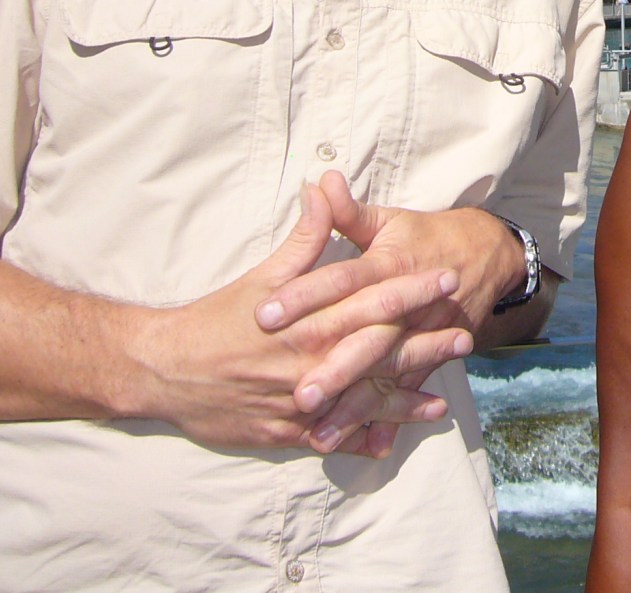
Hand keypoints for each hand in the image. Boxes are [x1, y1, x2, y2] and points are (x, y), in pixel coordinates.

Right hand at [131, 181, 472, 450]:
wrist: (165, 369)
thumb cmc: (216, 318)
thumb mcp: (264, 274)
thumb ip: (304, 239)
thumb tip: (325, 189)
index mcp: (311, 321)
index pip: (376, 300)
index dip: (415, 289)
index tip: (447, 278)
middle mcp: (314, 363)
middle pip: (382, 352)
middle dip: (426, 346)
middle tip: (465, 336)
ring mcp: (304, 402)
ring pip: (366, 402)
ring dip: (406, 400)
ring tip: (442, 400)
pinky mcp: (288, 433)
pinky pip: (335, 438)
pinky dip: (364, 440)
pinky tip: (391, 441)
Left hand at [252, 173, 524, 441]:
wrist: (483, 256)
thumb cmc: (421, 236)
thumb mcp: (385, 220)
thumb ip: (346, 211)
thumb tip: (319, 183)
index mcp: (387, 265)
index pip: (340, 280)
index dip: (303, 295)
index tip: (265, 313)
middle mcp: (404, 305)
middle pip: (366, 338)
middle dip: (334, 369)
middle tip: (299, 394)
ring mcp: (420, 335)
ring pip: (385, 375)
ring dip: (356, 406)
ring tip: (321, 434)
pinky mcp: (430, 357)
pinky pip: (407, 392)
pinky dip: (391, 420)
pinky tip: (368, 446)